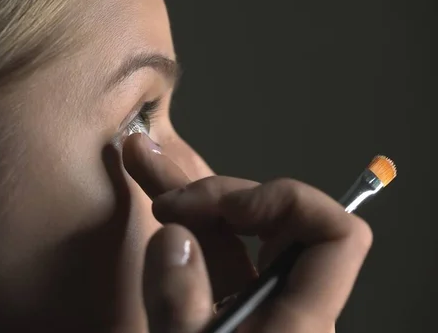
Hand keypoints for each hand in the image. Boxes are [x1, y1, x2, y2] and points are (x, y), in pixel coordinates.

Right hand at [123, 133, 372, 332]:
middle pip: (273, 220)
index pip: (335, 235)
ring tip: (143, 163)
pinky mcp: (230, 305)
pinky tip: (156, 200)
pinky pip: (214, 256)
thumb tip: (173, 235)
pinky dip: (184, 229)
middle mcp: (285, 301)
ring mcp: (256, 301)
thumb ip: (180, 301)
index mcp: (299, 317)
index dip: (290, 200)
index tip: (233, 205)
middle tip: (157, 172)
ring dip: (187, 197)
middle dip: (214, 190)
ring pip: (234, 235)